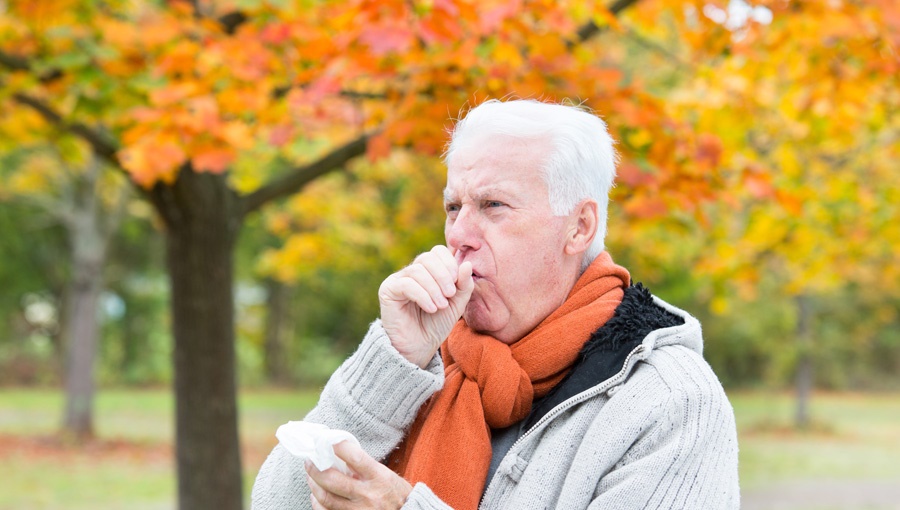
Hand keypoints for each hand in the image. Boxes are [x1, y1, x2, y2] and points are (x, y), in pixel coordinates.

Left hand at [306, 440, 412, 509]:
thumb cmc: (396, 494)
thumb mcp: (385, 475)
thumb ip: (364, 466)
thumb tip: (338, 454)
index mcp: (379, 477)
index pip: (354, 457)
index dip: (337, 446)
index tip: (326, 439)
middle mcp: (368, 495)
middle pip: (332, 480)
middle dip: (315, 468)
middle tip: (309, 460)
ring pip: (326, 498)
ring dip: (313, 484)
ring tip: (311, 476)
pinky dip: (317, 503)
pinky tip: (317, 496)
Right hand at [378, 245, 473, 367]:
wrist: (419, 347)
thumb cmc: (437, 324)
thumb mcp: (457, 303)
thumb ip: (464, 284)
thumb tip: (467, 264)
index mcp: (428, 271)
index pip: (437, 251)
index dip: (449, 263)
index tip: (457, 284)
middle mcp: (411, 272)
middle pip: (427, 257)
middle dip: (442, 275)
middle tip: (449, 295)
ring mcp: (398, 280)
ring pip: (417, 271)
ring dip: (433, 288)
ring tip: (441, 305)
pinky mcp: (388, 291)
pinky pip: (406, 284)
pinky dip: (422, 295)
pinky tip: (431, 308)